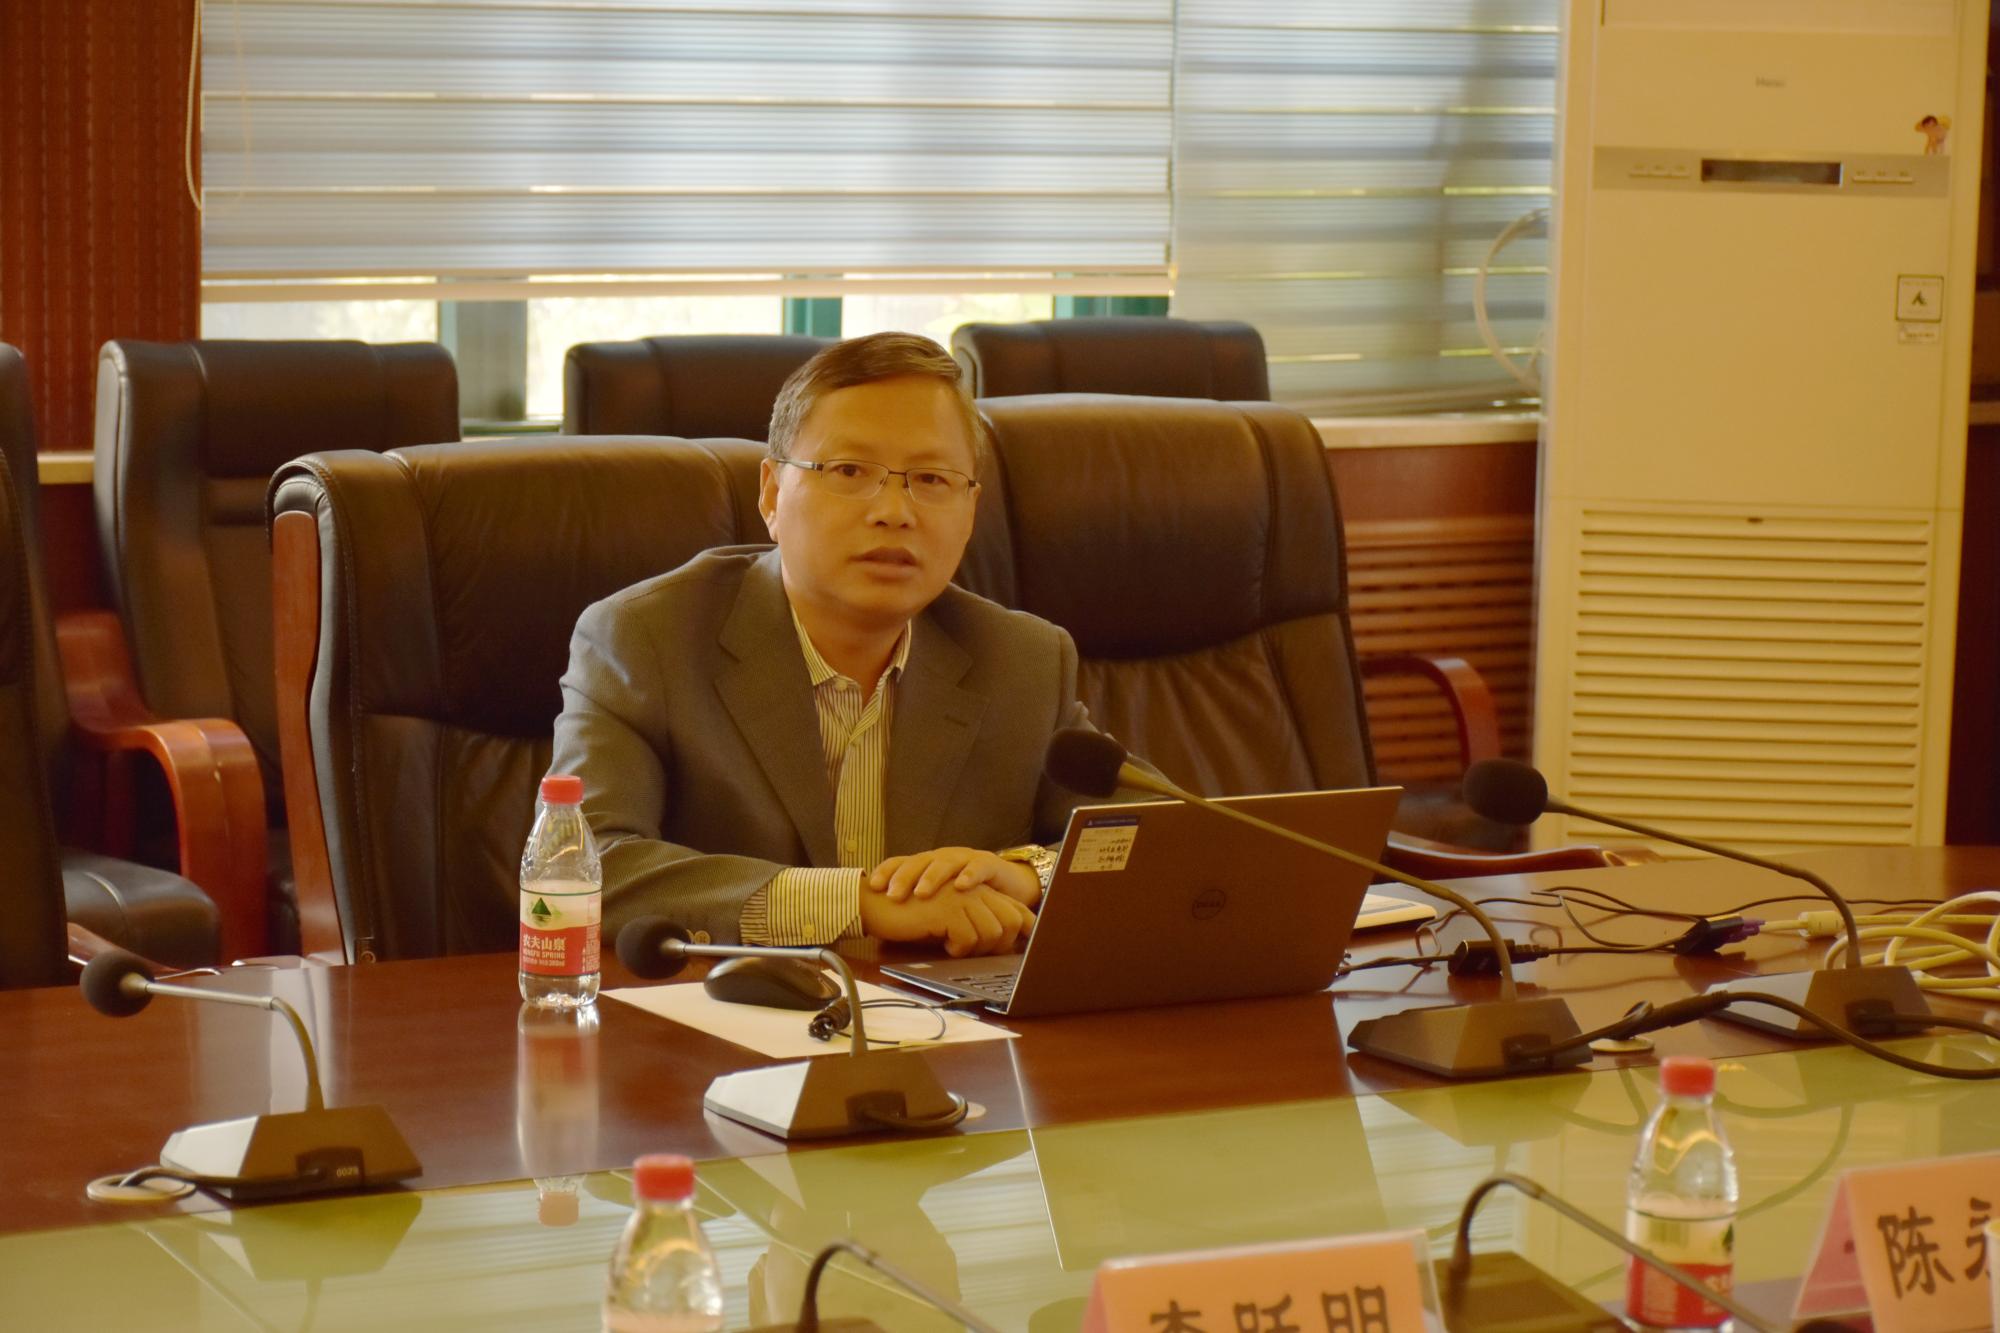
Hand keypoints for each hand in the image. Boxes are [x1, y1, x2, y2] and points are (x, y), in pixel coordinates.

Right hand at [858, 882, 1034, 956]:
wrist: (878, 903)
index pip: (1016, 910)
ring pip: (992, 932)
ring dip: (976, 947)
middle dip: (1001, 945)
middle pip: (1011, 922)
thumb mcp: (950, 918)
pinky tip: (943, 944)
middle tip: (977, 952)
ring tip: (955, 945)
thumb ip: (975, 923)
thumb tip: (1003, 946)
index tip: (1029, 944)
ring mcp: (962, 897)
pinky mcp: (948, 909)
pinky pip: (968, 939)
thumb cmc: (913, 914)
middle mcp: (974, 890)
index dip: (1027, 929)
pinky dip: (957, 948)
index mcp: (977, 891)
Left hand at [867, 847, 1041, 907]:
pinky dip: (969, 875)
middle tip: (893, 894)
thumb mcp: (940, 902)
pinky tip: (961, 886)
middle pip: (919, 862)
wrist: (1007, 884)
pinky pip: (977, 867)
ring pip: (945, 862)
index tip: (874, 886)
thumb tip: (889, 928)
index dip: (887, 871)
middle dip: (904, 876)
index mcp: (927, 866)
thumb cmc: (967, 895)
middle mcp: (943, 858)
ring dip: (932, 877)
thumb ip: (920, 911)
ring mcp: (965, 859)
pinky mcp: (988, 863)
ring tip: (922, 892)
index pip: (902, 863)